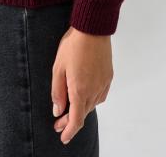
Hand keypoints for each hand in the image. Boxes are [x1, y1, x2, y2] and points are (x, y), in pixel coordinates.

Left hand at [51, 27, 112, 144]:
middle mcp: (94, 91)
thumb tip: (57, 110)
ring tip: (70, 107)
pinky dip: (91, 100)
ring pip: (92, 105)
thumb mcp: (58, 67)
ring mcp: (103, 84)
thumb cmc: (73, 45)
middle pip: (83, 113)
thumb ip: (57, 91)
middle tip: (59, 121)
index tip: (63, 137)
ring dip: (81, 109)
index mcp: (80, 90)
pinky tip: (84, 95)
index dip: (69, 131)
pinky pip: (100, 95)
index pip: (76, 120)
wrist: (93, 29)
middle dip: (71, 120)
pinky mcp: (108, 77)